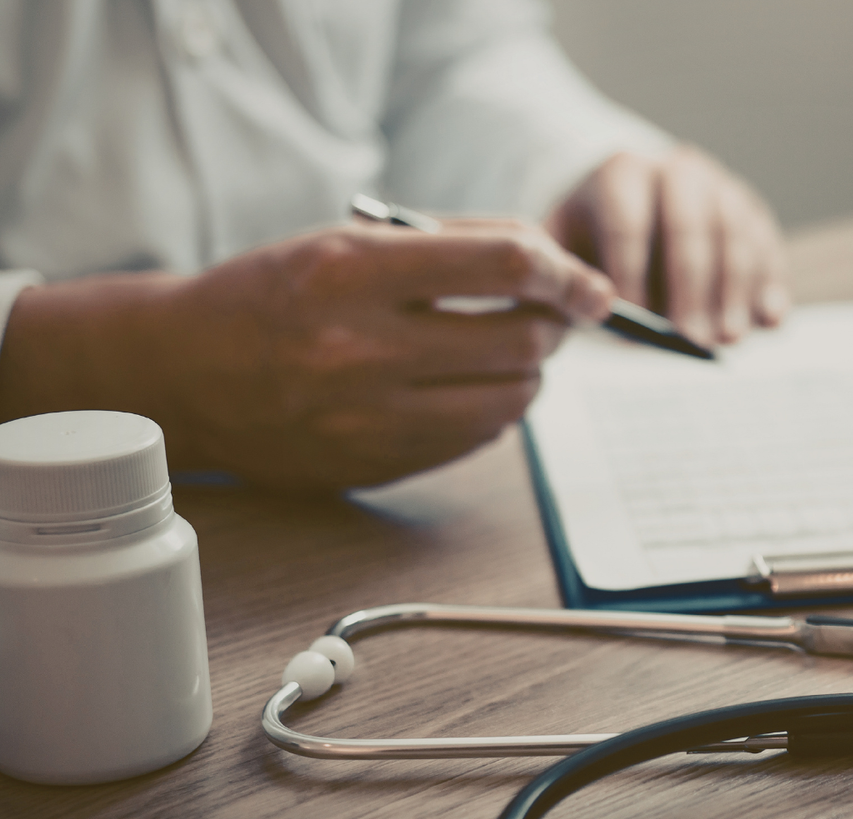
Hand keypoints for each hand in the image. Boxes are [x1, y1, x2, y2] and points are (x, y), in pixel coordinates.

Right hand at [0, 220, 613, 487]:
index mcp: (351, 272)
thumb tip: (556, 263)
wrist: (183, 373)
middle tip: (549, 313)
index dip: (567, 272)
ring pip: (512, 399)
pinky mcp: (377, 465)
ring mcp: (368, 417)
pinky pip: (478, 440)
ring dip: (529, 371)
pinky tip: (465, 386)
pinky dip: (492, 409)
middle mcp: (361, 348)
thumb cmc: (273, 293)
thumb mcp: (347, 240)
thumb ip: (452, 244)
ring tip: (505, 347)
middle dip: (554, 324)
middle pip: (522, 338)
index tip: (590, 285)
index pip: (504, 264)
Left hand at [545, 146, 789, 346]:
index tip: (634, 321)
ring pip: (735, 236)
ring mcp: (722, 190)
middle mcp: (678, 171)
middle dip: (691, 288)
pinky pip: (769, 248)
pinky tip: (769, 321)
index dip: (630, 274)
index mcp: (622, 173)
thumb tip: (597, 309)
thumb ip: (566, 278)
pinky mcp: (754, 215)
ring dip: (734, 292)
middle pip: (688, 228)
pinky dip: (771, 286)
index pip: (627, 224)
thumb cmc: (591, 240)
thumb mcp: (561, 248)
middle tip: (692, 339)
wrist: (630, 210)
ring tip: (728, 339)